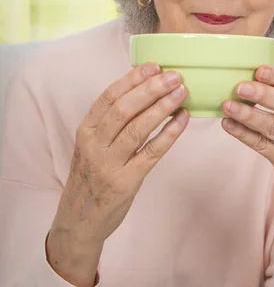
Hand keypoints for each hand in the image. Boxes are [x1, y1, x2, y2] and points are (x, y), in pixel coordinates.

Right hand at [50, 63, 188, 244]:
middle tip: (174, 76)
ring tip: (182, 92)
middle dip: (151, 89)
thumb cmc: (90, 177)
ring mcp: (109, 164)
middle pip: (124, 109)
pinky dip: (168, 134)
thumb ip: (109, 123)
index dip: (132, 79)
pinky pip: (151, 153)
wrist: (79, 221)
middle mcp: (95, 144)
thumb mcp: (90, 146)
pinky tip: (182, 120)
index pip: (109, 97)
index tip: (154, 65)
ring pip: (137, 128)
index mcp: (86, 130)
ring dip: (162, 107)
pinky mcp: (126, 182)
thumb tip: (142, 92)